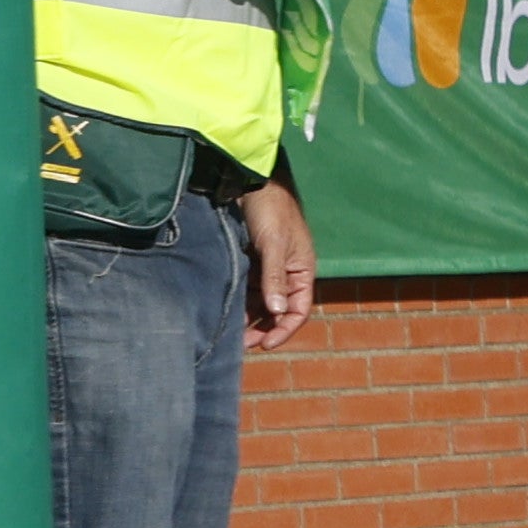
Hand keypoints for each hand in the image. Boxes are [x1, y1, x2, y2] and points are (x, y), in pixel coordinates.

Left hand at [239, 180, 319, 351]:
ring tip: (229, 330)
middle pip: (278, 310)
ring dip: (249, 316)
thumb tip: (276, 312)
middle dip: (263, 327)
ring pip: (261, 302)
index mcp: (302, 271)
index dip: (283, 329)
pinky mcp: (251, 262)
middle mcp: (287, 273)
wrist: (252, 183)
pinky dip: (239, 301)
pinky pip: (247, 288)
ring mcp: (268, 268)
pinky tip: (225, 310)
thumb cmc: (271, 211)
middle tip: (241, 343)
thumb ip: (274, 279)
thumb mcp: (274, 245)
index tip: (265, 344)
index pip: (298, 310)